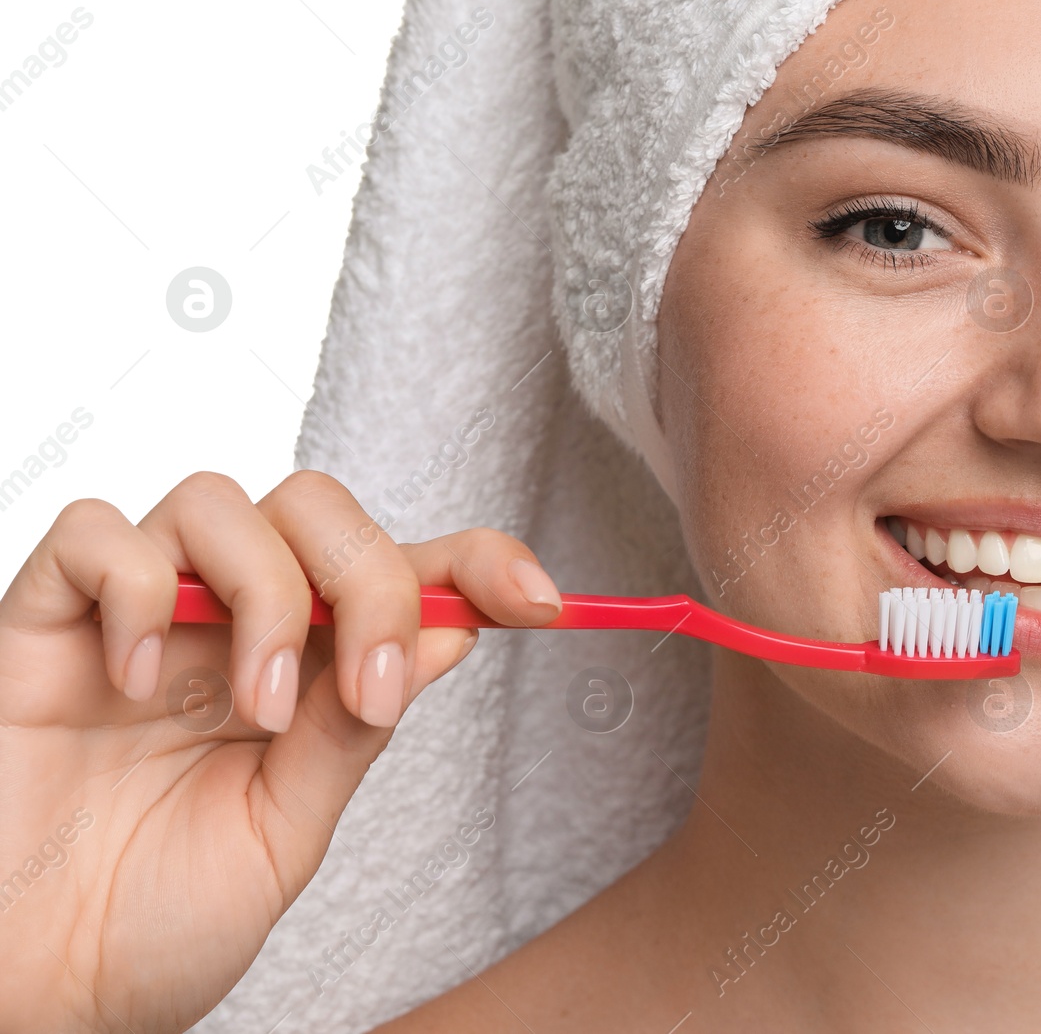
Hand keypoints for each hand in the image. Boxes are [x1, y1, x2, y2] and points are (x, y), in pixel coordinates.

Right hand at [0, 470, 561, 1032]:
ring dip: (265, 595)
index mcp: (299, 668)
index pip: (400, 569)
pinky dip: (136, 586)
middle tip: (361, 690)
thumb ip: (355, 729)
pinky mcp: (41, 621)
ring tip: (254, 711)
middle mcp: (225, 623)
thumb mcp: (287, 831)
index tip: (543, 600)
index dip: (478, 561)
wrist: (34, 993)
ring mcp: (136, 616)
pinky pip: (95, 533)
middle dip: (370, 580)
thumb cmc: (150, 924)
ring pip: (221, 502)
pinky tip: (138, 678)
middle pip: (318, 509)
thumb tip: (453, 631)